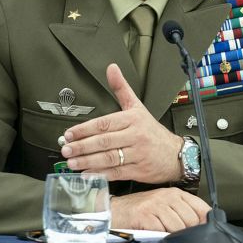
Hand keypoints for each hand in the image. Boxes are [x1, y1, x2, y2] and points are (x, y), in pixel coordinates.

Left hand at [61, 63, 182, 183]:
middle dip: (83, 146)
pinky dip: (101, 174)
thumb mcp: (137, 107)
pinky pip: (117, 172)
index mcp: (133, 119)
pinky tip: (87, 174)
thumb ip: (121, 88)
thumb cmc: (152, 131)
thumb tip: (111, 68)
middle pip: (105, 141)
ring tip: (72, 162)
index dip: (85, 129)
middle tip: (66, 149)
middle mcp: (135, 136)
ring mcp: (137, 154)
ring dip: (88, 161)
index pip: (105, 123)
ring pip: (109, 158)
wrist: (176, 154)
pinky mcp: (139, 170)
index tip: (69, 133)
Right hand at [110, 188, 209, 231]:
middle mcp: (167, 196)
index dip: (204, 222)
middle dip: (187, 232)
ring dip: (172, 236)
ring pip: (178, 226)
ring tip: (163, 234)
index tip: (203, 232)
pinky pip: (162, 231)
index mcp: (175, 193)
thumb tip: (202, 227)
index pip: (201, 207)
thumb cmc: (140, 211)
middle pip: (191, 220)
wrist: (114, 210)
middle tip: (177, 236)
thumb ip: (182, 213)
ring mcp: (156, 204)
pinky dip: (160, 236)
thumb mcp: (164, 206)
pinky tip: (154, 234)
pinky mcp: (145, 215)